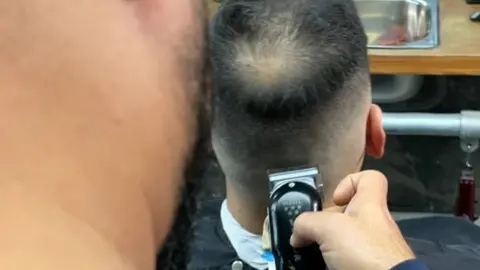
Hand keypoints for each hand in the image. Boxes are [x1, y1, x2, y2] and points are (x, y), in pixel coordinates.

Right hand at [290, 170, 414, 269]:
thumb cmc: (363, 249)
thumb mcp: (328, 228)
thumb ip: (307, 223)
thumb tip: (297, 235)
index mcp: (370, 204)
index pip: (369, 178)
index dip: (349, 181)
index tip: (333, 199)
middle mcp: (373, 225)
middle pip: (346, 214)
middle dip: (324, 223)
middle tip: (309, 235)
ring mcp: (371, 249)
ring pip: (342, 240)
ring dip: (323, 246)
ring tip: (307, 254)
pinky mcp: (366, 267)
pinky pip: (343, 260)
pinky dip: (328, 262)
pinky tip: (317, 265)